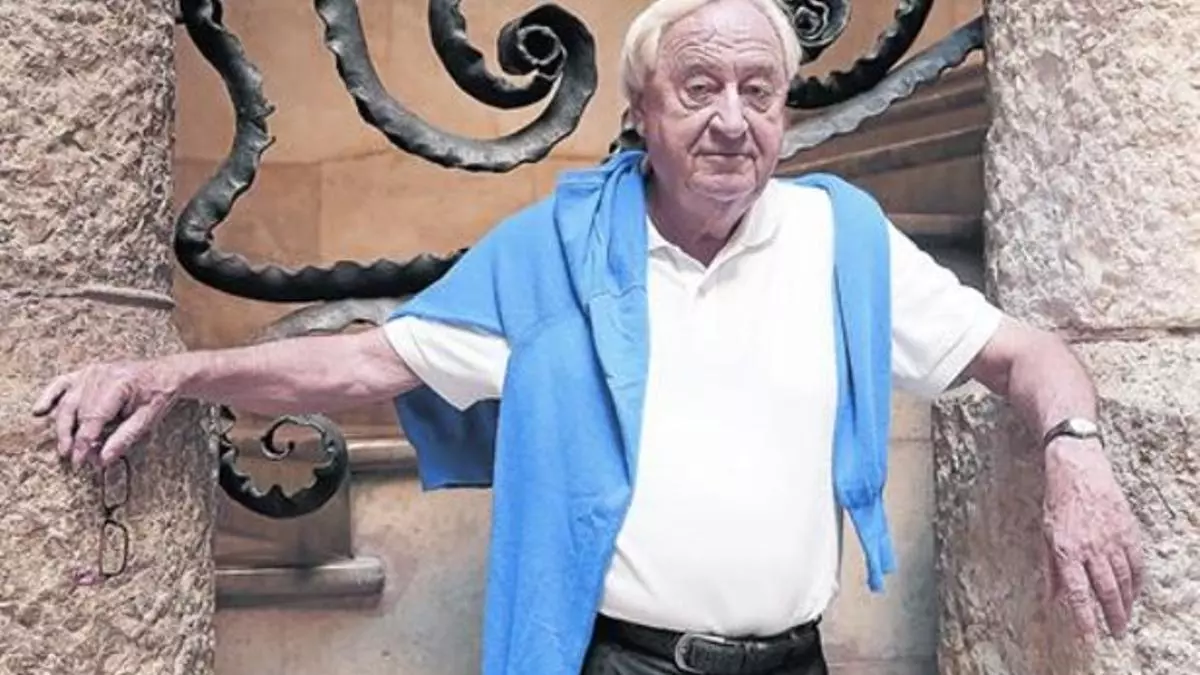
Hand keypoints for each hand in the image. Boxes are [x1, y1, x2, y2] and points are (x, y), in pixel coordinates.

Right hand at [31, 360, 179, 468]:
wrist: (166, 373)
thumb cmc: (158, 396)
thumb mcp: (149, 420)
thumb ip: (125, 438)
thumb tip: (103, 460)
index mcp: (119, 385)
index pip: (93, 419)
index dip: (84, 443)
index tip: (80, 462)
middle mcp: (101, 375)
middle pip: (77, 411)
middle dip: (73, 437)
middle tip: (74, 458)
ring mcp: (91, 372)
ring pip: (67, 401)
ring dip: (61, 425)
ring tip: (63, 447)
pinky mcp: (86, 372)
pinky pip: (61, 383)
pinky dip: (49, 396)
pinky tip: (39, 411)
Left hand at [1042, 437, 1143, 641]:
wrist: (1079, 469)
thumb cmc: (1057, 501)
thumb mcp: (1045, 534)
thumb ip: (1050, 568)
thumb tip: (1051, 598)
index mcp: (1066, 551)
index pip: (1078, 594)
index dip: (1085, 619)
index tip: (1090, 638)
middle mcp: (1091, 549)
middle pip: (1106, 592)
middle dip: (1112, 617)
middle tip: (1116, 634)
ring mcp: (1112, 540)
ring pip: (1123, 580)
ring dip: (1125, 603)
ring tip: (1125, 618)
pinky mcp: (1127, 531)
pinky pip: (1136, 563)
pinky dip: (1137, 581)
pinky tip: (1134, 593)